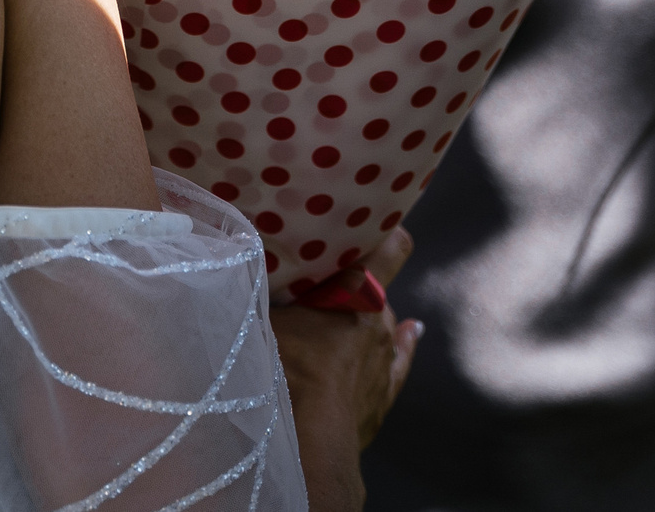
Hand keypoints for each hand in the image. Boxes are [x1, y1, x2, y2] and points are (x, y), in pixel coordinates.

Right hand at [271, 228, 420, 511]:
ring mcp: (386, 357)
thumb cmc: (282, 367)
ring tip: (343, 315)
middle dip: (354, 282)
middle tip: (324, 278)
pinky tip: (412, 331)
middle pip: (375, 288)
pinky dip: (405, 342)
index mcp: (355, 292)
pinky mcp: (386, 392)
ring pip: (384, 324)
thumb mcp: (262, 316)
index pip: (388, 250)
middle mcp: (379, 318)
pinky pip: (401, 358)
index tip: (376, 216)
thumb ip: (263, 290)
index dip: (387, 231)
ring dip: (365, 318)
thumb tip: (242, 262)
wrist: (309, 438)